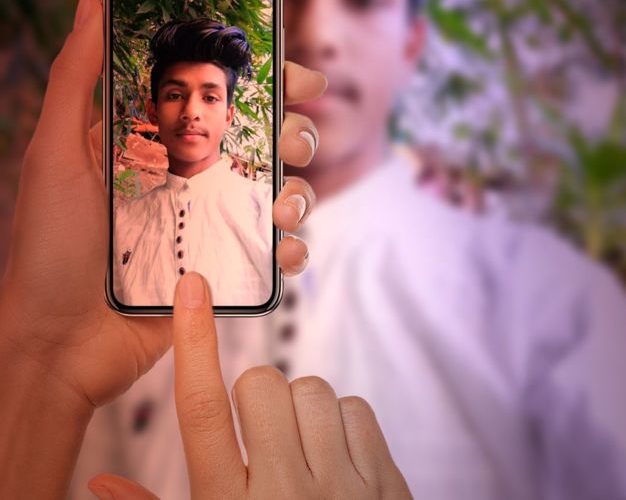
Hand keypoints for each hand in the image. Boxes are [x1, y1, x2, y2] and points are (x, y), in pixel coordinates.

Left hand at [0, 0, 325, 413]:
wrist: (57, 344)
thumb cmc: (48, 245)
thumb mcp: (54, 152)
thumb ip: (77, 76)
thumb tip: (92, 0)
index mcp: (160, 140)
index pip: (225, 95)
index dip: (267, 79)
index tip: (294, 71)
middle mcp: (194, 175)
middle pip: (268, 138)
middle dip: (296, 130)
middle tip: (291, 137)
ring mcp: (214, 222)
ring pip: (285, 189)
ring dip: (302, 189)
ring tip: (284, 203)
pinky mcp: (227, 268)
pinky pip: (278, 250)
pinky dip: (295, 247)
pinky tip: (286, 249)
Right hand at [88, 272, 412, 499]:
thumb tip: (95, 484)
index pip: (201, 412)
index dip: (194, 344)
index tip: (192, 288)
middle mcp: (287, 496)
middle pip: (263, 386)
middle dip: (257, 395)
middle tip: (260, 435)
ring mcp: (345, 491)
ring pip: (316, 391)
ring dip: (302, 408)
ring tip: (299, 450)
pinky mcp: (388, 488)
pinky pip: (359, 412)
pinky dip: (344, 423)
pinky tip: (336, 459)